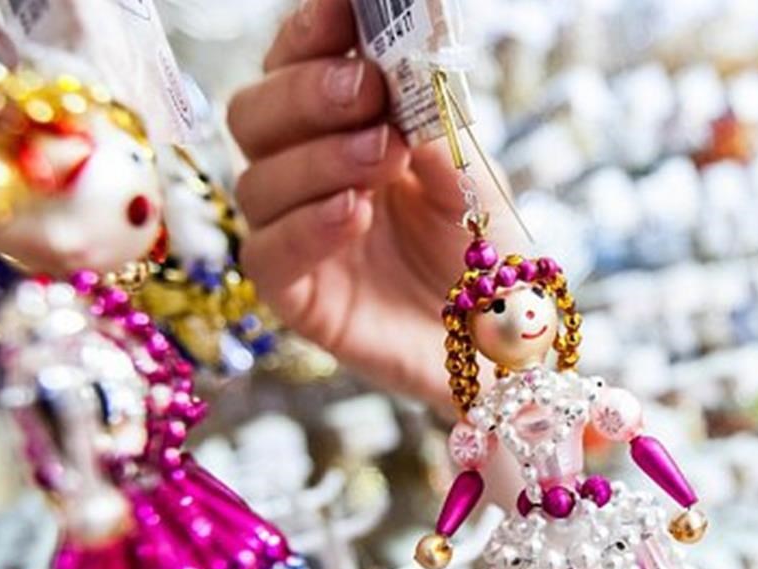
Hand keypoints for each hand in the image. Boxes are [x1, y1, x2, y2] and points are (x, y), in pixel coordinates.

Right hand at [227, 0, 517, 411]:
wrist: (502, 345)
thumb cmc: (485, 255)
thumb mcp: (469, 175)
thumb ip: (430, 123)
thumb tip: (398, 67)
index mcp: (344, 128)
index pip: (298, 63)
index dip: (310, 31)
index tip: (344, 8)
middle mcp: (307, 175)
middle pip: (254, 114)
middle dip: (305, 92)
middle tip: (363, 90)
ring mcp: (296, 234)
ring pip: (256, 180)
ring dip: (318, 158)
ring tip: (382, 156)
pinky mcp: (296, 297)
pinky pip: (268, 253)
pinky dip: (307, 226)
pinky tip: (353, 213)